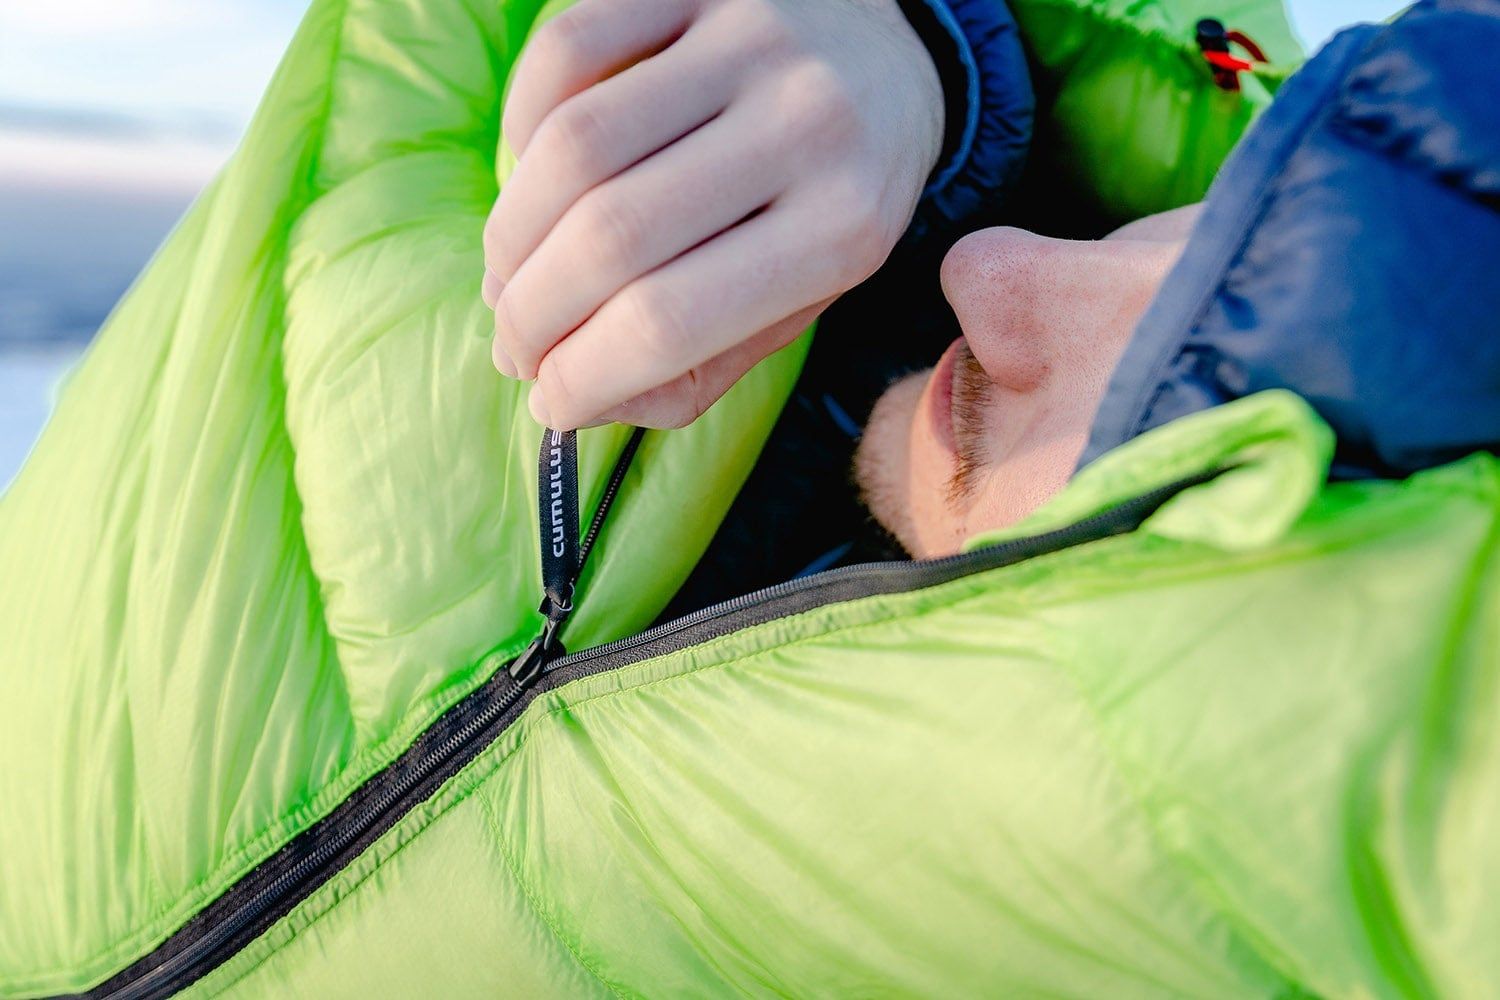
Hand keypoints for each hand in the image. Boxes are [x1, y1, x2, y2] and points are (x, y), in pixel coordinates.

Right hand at [483, 0, 943, 428]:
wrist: (895, 62)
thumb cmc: (834, 202)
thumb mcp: (803, 301)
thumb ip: (704, 365)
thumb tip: (579, 401)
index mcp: (843, 230)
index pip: (670, 321)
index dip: (582, 375)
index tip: (547, 401)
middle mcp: (804, 125)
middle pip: (610, 236)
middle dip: (532, 314)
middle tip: (514, 346)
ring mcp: (748, 38)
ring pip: (573, 146)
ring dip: (511, 235)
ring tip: (508, 281)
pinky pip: (565, 50)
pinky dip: (520, 130)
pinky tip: (527, 183)